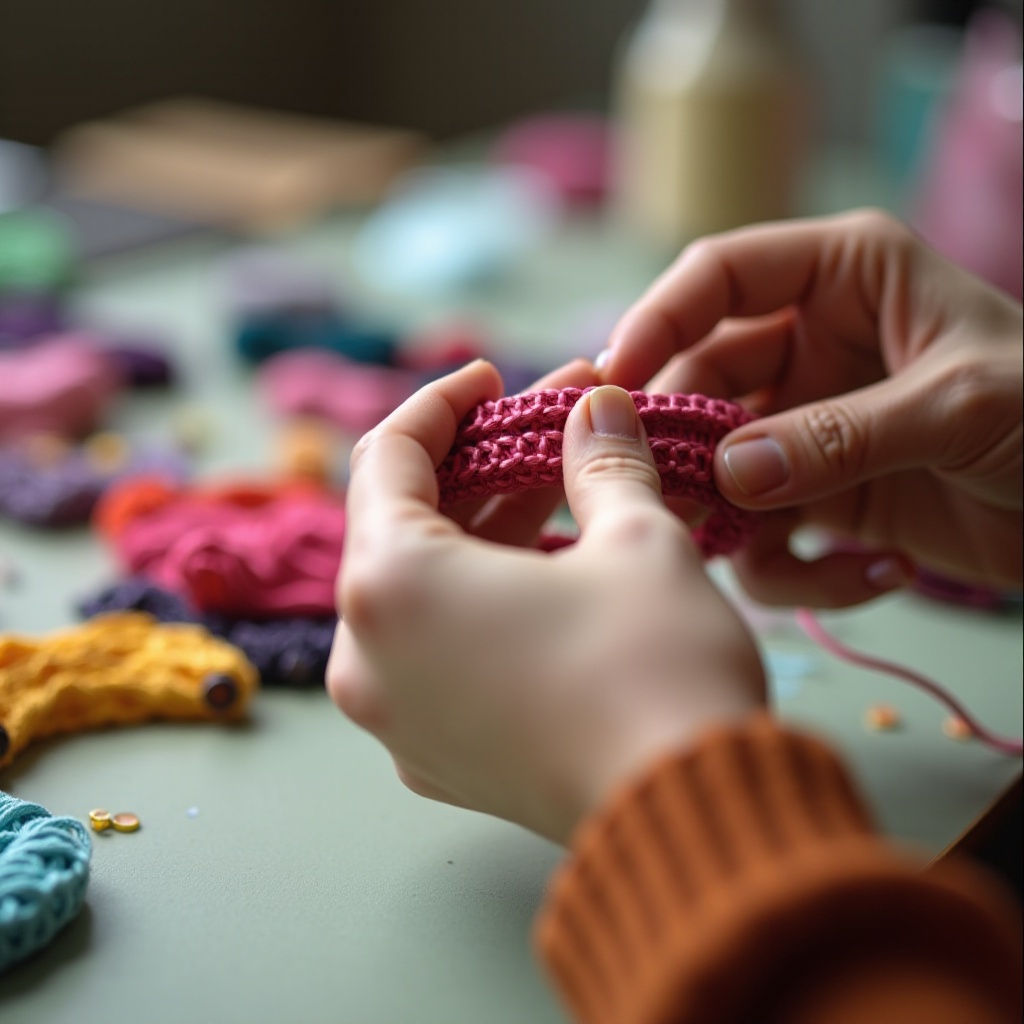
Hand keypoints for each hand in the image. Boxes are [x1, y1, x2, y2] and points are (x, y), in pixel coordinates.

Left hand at [327, 362, 765, 843]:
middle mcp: (368, 657)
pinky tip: (551, 571)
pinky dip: (483, 601)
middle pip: (403, 525)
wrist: (689, 824)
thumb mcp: (635, 540)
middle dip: (480, 465)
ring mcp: (396, 718)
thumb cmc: (654, 669)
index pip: (387, 458)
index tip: (494, 378)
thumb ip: (601, 460)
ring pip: (424, 592)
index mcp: (391, 586)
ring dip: (486, 531)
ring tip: (564, 488)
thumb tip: (597, 407)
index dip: (443, 403)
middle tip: (553, 425)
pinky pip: (439, 651)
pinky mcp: (435, 757)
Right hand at [599, 209, 1022, 605]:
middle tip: (663, 499)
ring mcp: (810, 426)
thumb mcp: (959, 404)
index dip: (658, 319)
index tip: (614, 383)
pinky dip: (795, 568)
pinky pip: (766, 533)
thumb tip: (731, 475)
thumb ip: (841, 435)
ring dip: (730, 519)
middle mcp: (811, 347)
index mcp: (841, 279)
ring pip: (719, 466)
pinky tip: (876, 579)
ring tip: (770, 555)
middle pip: (701, 382)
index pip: (718, 276)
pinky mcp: (822, 498)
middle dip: (684, 443)